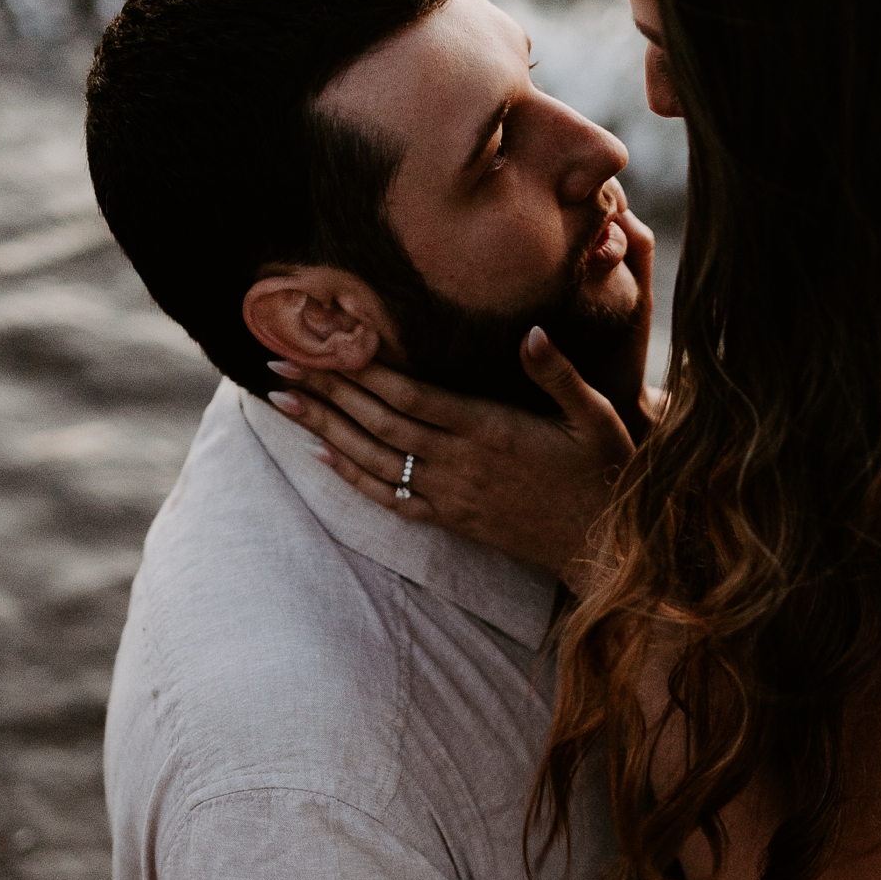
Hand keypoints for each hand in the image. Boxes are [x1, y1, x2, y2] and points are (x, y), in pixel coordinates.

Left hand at [267, 332, 636, 582]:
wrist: (603, 547)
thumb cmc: (603, 473)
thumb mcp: (594, 416)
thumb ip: (557, 374)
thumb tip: (532, 332)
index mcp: (489, 429)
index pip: (409, 395)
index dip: (359, 370)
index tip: (320, 345)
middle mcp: (460, 463)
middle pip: (377, 421)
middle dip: (325, 391)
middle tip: (277, 365)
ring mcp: (451, 494)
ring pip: (374, 458)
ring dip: (324, 428)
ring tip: (282, 402)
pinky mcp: (452, 520)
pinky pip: (390, 499)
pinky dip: (352, 477)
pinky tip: (321, 456)